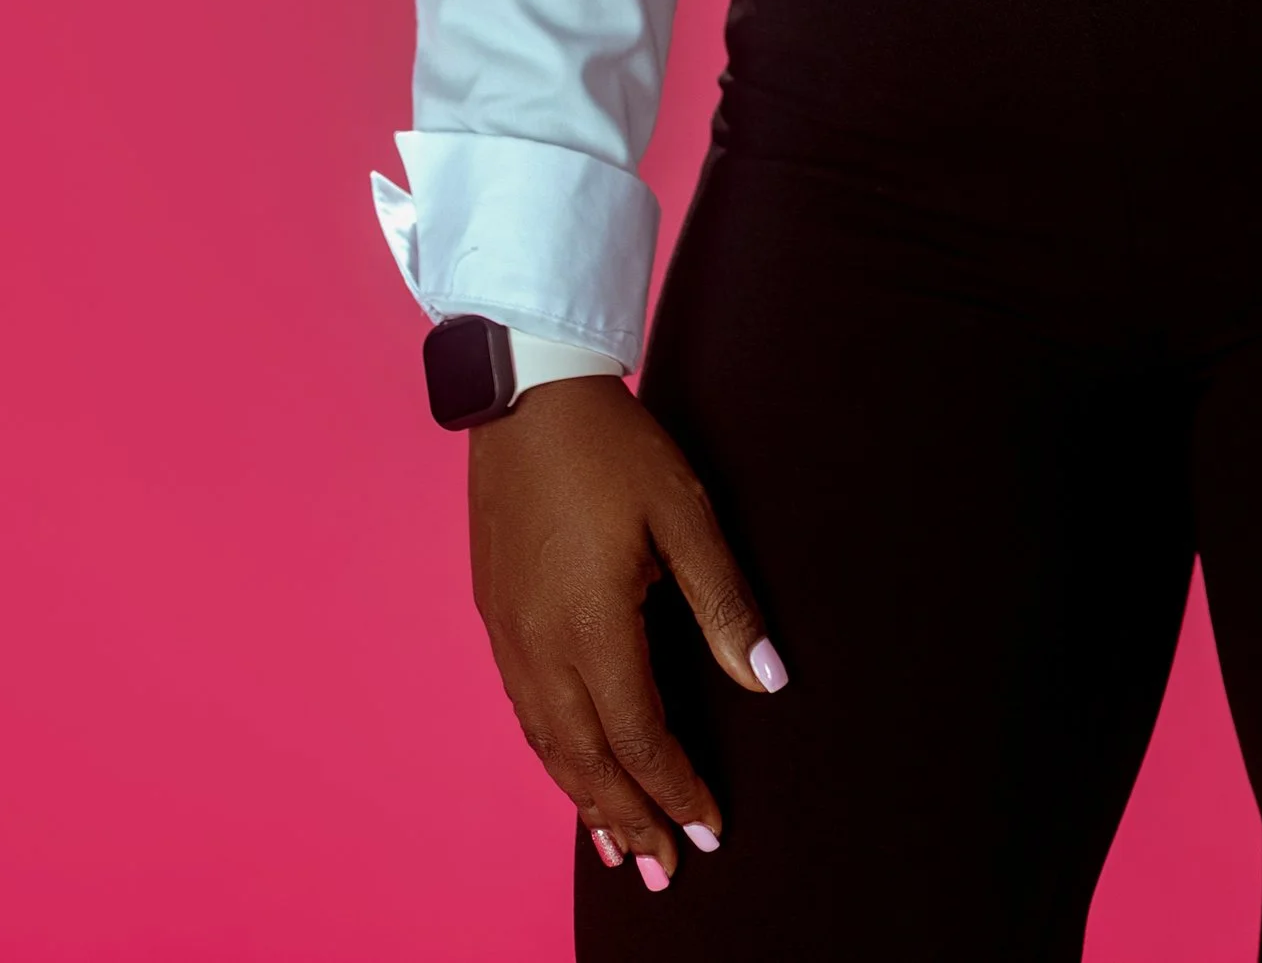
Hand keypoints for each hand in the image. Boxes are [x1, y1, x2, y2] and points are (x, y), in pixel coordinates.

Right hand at [467, 375, 784, 889]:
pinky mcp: (495, 615)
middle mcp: (540, 644)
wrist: (528, 392)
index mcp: (591, 624)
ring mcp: (509, 633)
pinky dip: (553, 756)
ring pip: (547, 744)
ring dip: (585, 800)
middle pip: (586, 761)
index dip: (676, 789)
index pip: (639, 737)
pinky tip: (573, 769)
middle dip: (628, 820)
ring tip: (619, 844)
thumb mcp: (685, 515)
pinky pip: (525, 711)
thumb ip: (724, 604)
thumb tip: (767, 680)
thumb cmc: (614, 447)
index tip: (708, 828)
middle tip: (663, 870)